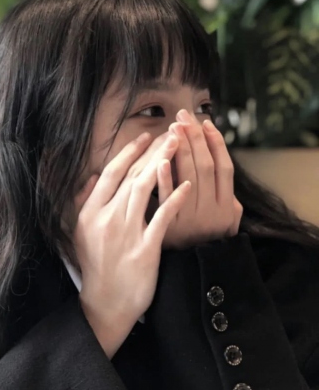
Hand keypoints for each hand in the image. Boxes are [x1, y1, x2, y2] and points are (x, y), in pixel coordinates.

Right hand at [73, 132, 190, 357]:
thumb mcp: (80, 232)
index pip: (111, 174)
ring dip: (162, 164)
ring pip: (144, 189)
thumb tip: (93, 176)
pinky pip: (161, 218)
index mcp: (91, 212)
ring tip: (178, 145)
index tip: (145, 137)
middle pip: (131, 176)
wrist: (105, 302)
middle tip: (169, 133)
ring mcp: (126, 233)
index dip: (129, 152)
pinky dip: (173, 198)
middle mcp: (106, 218)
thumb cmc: (96, 265)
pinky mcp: (145, 249)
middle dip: (152, 151)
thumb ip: (84, 201)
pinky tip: (186, 183)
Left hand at [159, 109, 242, 249]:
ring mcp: (191, 218)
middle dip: (195, 138)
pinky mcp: (169, 227)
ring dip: (181, 149)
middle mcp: (212, 210)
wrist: (191, 273)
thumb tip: (224, 172)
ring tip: (174, 127)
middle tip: (184, 116)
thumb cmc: (207, 242)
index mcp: (227, 206)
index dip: (216, 143)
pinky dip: (165, 177)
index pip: (224, 167)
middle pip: (205, 166)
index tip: (205, 122)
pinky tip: (160, 159)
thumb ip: (229, 199)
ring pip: (188, 176)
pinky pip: (167, 199)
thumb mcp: (227, 223)